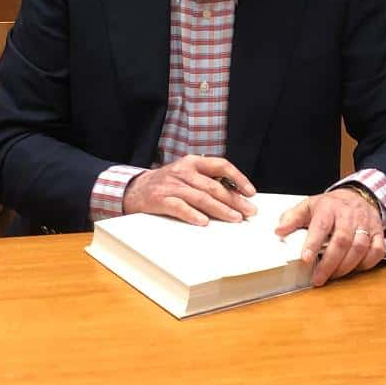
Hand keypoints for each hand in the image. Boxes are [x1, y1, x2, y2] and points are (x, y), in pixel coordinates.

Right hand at [123, 155, 256, 225]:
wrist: (135, 189)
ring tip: (235, 218)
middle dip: (234, 200)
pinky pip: (179, 207)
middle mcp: (184, 171)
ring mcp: (172, 185)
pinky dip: (192, 214)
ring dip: (220, 209)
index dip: (238, 178)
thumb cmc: (167, 183)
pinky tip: (204, 222)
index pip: (221, 165)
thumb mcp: (186, 174)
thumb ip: (206, 180)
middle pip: (214, 186)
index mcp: (193, 162)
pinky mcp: (160, 199)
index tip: (250, 191)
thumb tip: (235, 195)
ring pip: (201, 197)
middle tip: (248, 211)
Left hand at [275, 188, 384, 286]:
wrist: (358, 195)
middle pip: (342, 240)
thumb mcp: (309, 205)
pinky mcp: (378, 232)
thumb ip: (293, 218)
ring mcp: (365, 224)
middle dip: (329, 263)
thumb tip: (279, 230)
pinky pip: (377, 250)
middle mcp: (349, 215)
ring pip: (360, 247)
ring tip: (333, 276)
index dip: (313, 244)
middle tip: (318, 278)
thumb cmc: (331, 205)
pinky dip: (367, 263)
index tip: (305, 259)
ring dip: (346, 266)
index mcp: (329, 207)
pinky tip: (355, 269)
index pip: (321, 226)